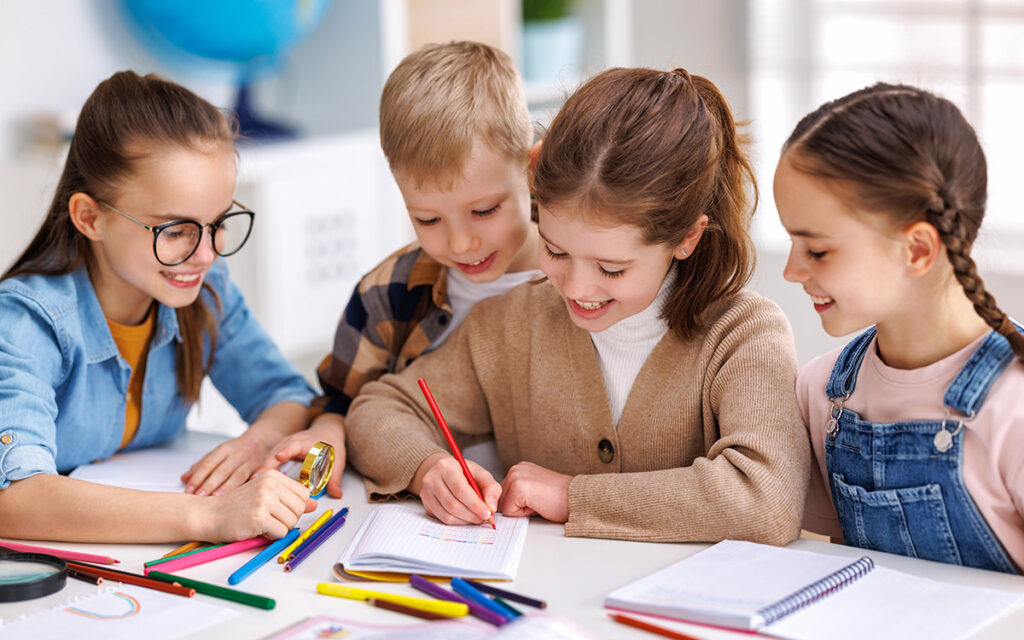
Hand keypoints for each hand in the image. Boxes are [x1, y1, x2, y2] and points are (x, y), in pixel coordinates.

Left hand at [181, 431, 269, 495]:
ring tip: (215, 499)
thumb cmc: (235, 451)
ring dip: (226, 488)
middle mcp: (236, 455)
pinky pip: (253, 478)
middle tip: (199, 497)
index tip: (189, 489)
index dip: (198, 477)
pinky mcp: (260, 469)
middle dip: (209, 484)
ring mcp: (249, 462)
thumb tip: (184, 478)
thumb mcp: (217, 453)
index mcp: (223, 449)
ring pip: (237, 476)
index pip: (208, 463)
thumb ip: (201, 465)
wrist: (259, 441)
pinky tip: (242, 495)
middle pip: (221, 471)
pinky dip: (248, 485)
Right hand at [196, 469, 316, 541]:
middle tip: (269, 518)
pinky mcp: (259, 517)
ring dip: (279, 528)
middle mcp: (270, 484)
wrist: (209, 514)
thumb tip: (314, 504)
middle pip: (300, 509)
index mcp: (273, 475)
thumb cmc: (237, 506)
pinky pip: (280, 533)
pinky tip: (256, 529)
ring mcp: (264, 500)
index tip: (279, 510)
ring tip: (261, 523)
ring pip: (292, 522)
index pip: (304, 494)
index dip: (295, 506)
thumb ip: (289, 498)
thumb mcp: (264, 495)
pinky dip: (271, 536)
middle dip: (288, 519)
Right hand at [255, 413, 346, 497]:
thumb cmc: (330, 445)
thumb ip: (335, 477)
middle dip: (267, 464)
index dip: (286, 450)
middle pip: (276, 452)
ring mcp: (283, 446)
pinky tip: (255, 482)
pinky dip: (263, 470)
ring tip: (252, 482)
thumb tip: (337, 493)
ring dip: (262, 469)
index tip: (279, 456)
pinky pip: (269, 460)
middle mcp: (291, 442)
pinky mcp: (279, 452)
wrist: (326, 432)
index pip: (294, 444)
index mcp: (305, 442)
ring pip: (269, 457)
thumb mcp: (336, 461)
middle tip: (256, 478)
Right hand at [411, 452, 501, 525]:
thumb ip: (491, 488)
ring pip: (447, 515)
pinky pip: (443, 519)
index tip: (487, 513)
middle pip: (452, 504)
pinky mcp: (426, 505)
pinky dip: (458, 522)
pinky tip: (467, 518)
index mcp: (446, 466)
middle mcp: (432, 479)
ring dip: (466, 520)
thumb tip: (491, 508)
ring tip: (478, 518)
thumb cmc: (465, 473)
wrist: (444, 472)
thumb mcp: (481, 474)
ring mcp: (426, 493)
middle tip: (486, 518)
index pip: (460, 489)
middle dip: (472, 515)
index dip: (475, 504)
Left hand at [498, 461, 571, 522]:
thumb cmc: (561, 499)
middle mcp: (516, 469)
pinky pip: (509, 512)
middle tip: (539, 501)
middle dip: (517, 508)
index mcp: (520, 469)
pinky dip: (524, 514)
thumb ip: (517, 495)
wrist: (577, 498)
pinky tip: (539, 504)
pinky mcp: (518, 487)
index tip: (537, 499)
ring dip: (520, 511)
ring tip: (539, 502)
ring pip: (503, 507)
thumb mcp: (534, 491)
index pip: (503, 496)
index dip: (518, 505)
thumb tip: (501, 508)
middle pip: (500, 501)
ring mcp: (516, 476)